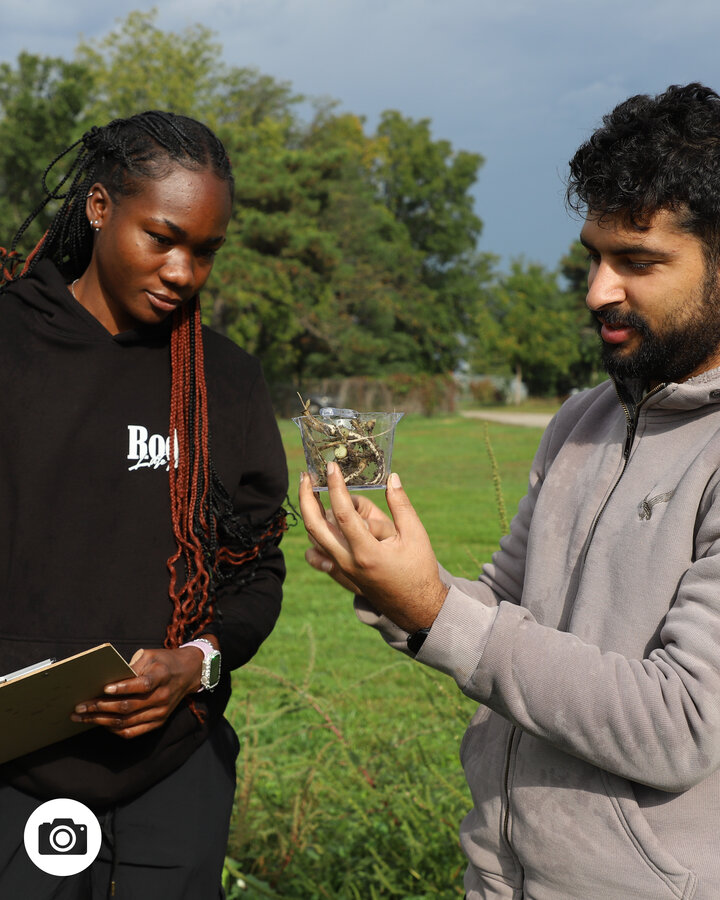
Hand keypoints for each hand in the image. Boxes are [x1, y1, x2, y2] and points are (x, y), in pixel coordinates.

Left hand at [71, 643, 208, 738]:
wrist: (189, 672)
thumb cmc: (164, 661)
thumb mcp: (151, 655)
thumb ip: (132, 667)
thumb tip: (107, 680)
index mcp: (162, 675)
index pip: (142, 684)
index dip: (123, 688)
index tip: (104, 689)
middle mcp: (162, 696)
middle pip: (129, 707)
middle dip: (100, 707)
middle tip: (79, 707)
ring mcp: (161, 712)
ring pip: (127, 722)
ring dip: (101, 721)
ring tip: (82, 718)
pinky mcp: (158, 722)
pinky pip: (133, 731)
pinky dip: (114, 729)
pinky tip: (101, 724)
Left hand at [299, 462, 447, 631]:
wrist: (415, 607)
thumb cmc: (419, 570)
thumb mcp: (415, 535)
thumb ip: (401, 505)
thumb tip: (392, 477)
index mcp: (367, 551)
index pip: (343, 513)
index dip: (334, 487)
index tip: (331, 467)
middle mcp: (348, 561)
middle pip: (314, 526)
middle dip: (306, 497)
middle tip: (306, 475)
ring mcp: (342, 569)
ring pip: (313, 538)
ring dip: (310, 513)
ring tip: (312, 490)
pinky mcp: (341, 573)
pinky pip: (318, 553)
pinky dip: (314, 535)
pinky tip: (320, 520)